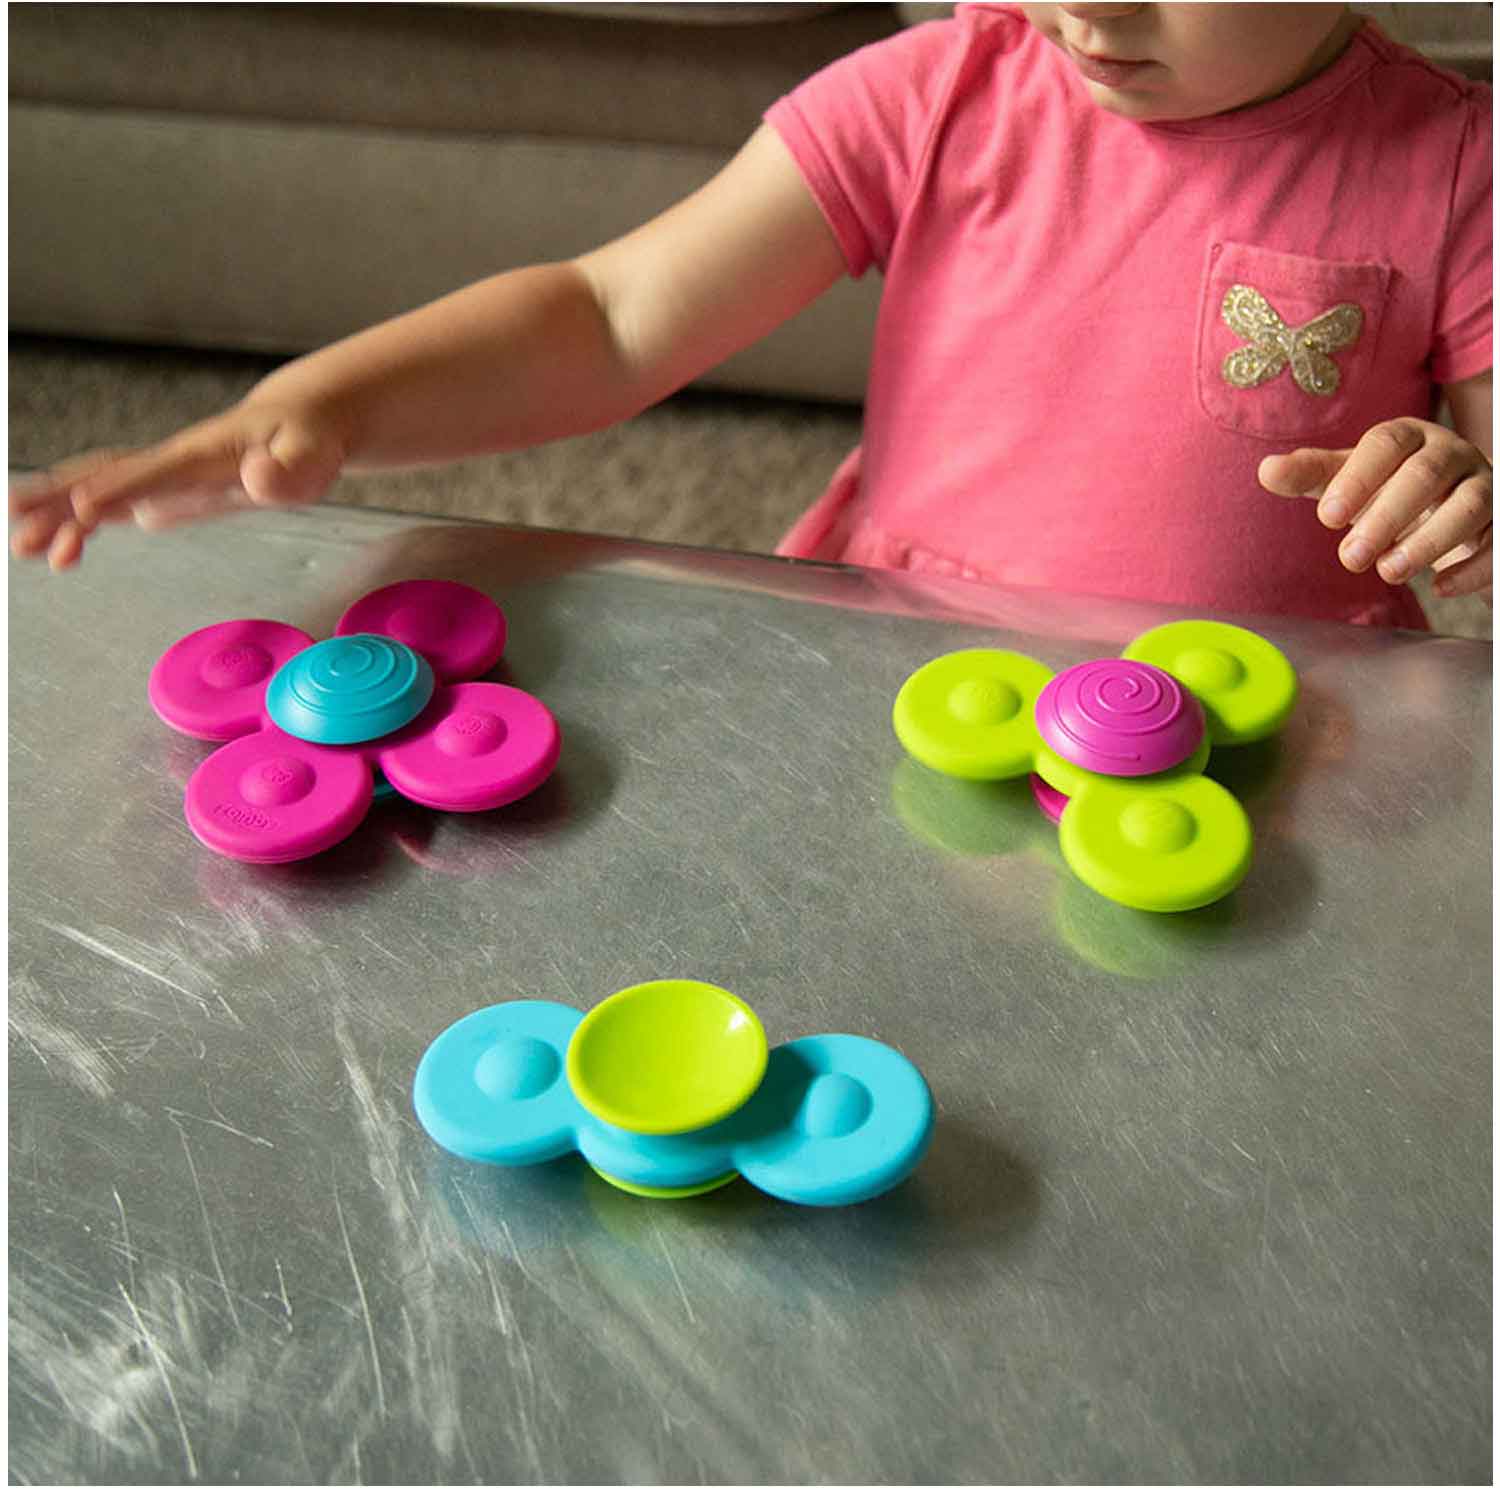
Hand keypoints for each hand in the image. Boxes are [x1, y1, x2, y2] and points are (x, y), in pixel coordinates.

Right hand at [9, 403, 346, 570]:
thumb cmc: (306, 442)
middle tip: (17, 521)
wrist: (297, 424)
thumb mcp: (312, 456)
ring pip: (97, 489)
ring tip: (20, 546)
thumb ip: (288, 471)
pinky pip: (113, 508)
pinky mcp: (161, 492)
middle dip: (61, 497)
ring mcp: (162, 477)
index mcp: (206, 452)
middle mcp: (173, 461)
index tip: (83, 506)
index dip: (123, 486)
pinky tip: (61, 555)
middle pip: (107, 474)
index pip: (159, 470)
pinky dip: (82, 529)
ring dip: (56, 515)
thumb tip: (259, 479)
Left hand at [1259, 419, 1492, 599]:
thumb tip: (1266, 470)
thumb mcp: (1345, 481)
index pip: (1386, 444)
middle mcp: (1451, 454)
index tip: (1326, 519)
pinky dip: (1472, 568)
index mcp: (1409, 437)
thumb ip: (1309, 475)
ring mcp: (1483, 485)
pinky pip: (1498, 541)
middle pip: (1424, 475)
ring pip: (1469, 504)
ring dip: (1428, 541)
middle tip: (1350, 558)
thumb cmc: (1385, 488)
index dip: (1357, 479)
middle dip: (1386, 517)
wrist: (1444, 506)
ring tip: (1388, 573)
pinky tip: (1439, 588)